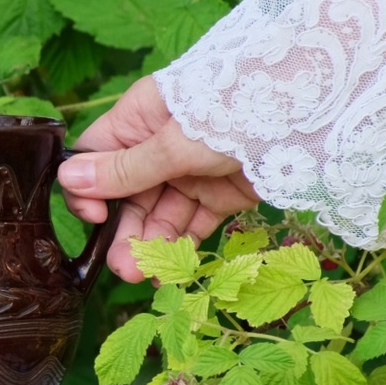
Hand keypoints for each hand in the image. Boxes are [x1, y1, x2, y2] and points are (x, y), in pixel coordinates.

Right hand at [58, 77, 261, 282]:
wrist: (316, 109)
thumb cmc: (237, 108)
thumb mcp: (175, 142)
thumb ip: (126, 169)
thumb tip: (69, 178)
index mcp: (139, 118)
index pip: (96, 157)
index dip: (89, 190)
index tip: (96, 219)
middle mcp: (160, 144)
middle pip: (127, 194)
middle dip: (124, 231)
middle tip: (123, 267)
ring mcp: (192, 170)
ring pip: (160, 214)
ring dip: (151, 245)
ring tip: (146, 276)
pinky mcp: (222, 192)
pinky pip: (193, 223)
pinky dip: (183, 246)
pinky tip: (172, 269)